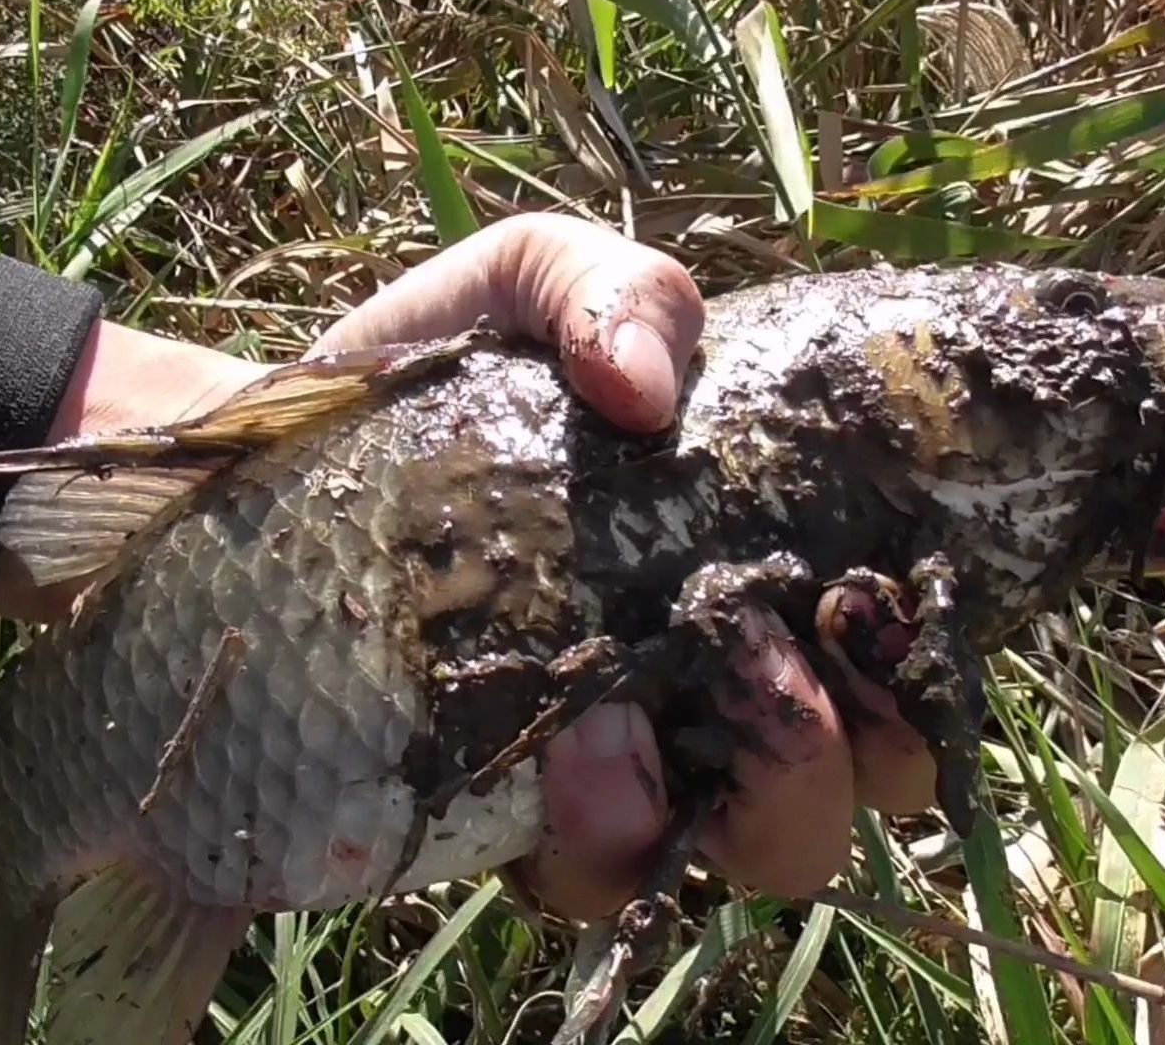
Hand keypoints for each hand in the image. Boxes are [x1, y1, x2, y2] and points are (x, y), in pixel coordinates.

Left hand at [0, 211, 936, 916]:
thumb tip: (650, 387)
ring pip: (735, 855)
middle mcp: (694, 682)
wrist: (250, 478)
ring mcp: (606, 764)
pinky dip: (604, 838)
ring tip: (630, 734)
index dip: (914, 664)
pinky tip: (560, 773)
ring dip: (731, 815)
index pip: (880, 652)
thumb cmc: (414, 384)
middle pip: (836, 787)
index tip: (870, 608)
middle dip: (835, 764)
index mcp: (733, 563)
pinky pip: (597, 878)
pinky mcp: (504, 820)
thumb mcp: (517, 285)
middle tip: (768, 684)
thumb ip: (609, 287)